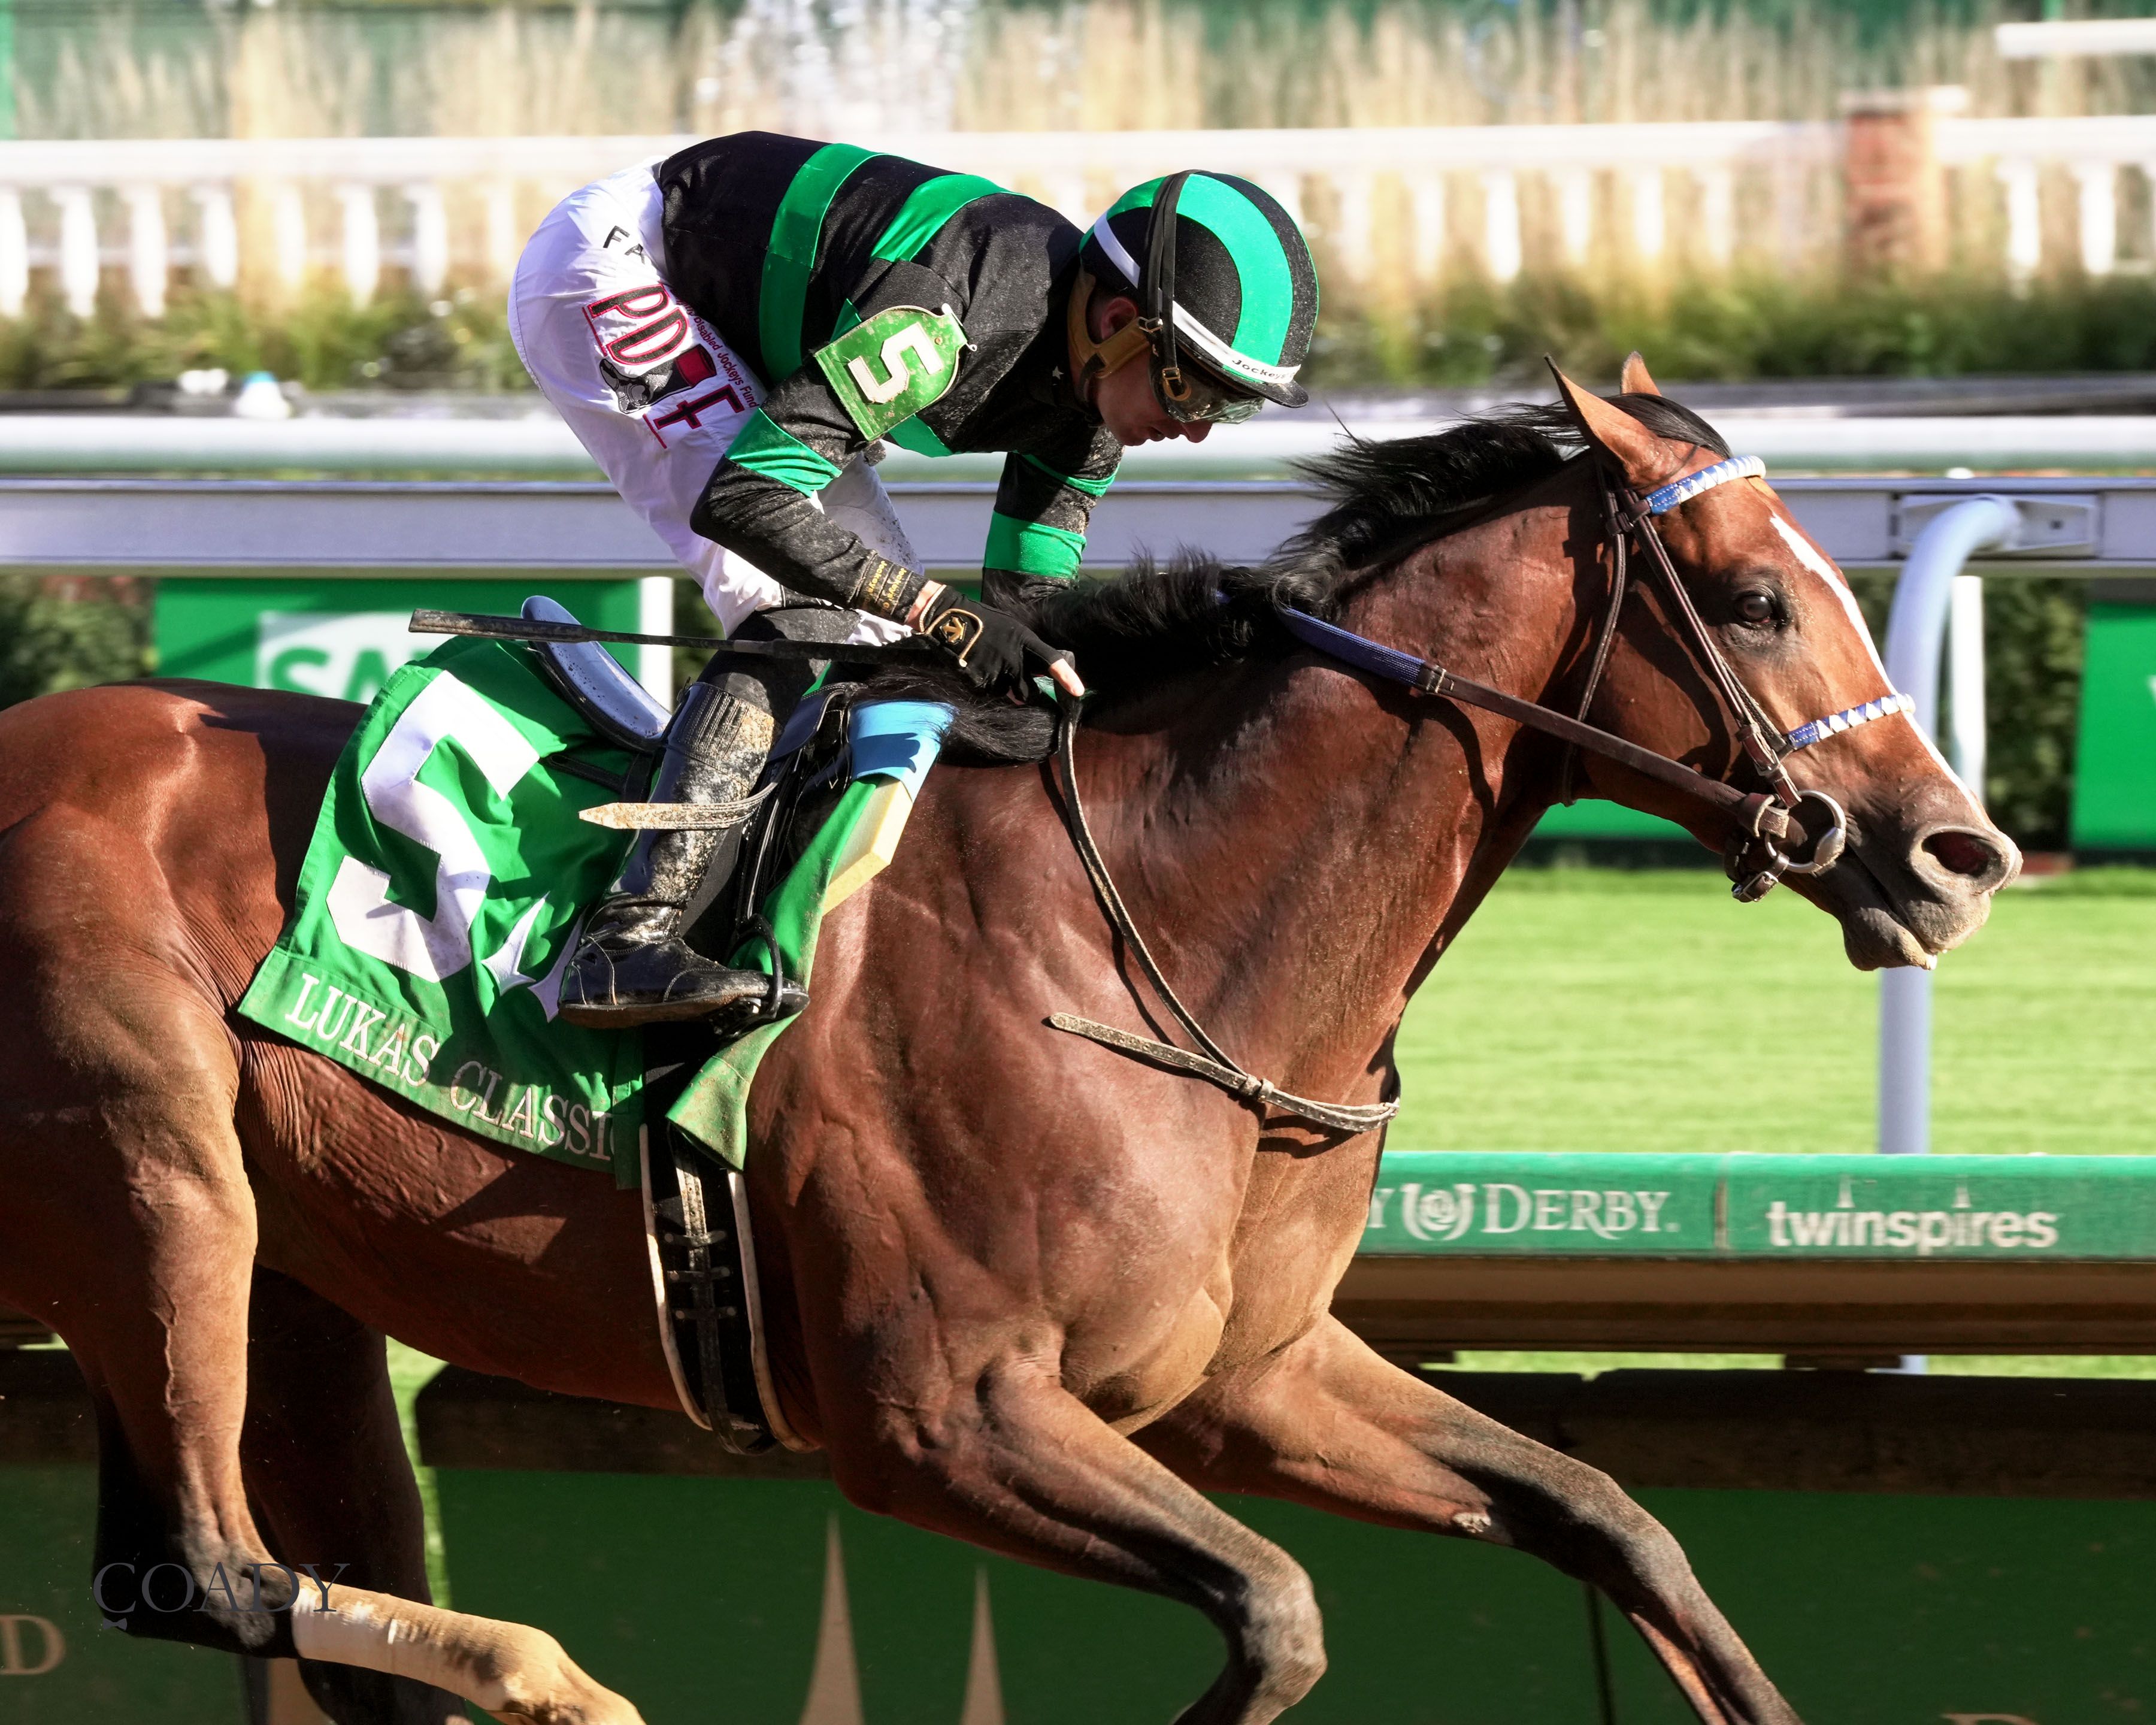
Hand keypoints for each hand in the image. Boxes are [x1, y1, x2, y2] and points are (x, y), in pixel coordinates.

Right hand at [910, 584, 1085, 699]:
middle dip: (1023, 691)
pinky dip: (983, 685)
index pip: (1051, 660)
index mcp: (1024, 640)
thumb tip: (1033, 677)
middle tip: (1011, 679)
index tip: (1079, 691)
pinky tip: (975, 667)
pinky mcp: (979, 681)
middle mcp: (1013, 658)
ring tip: (987, 664)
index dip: (1066, 677)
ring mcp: (996, 671)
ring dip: (1000, 686)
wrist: (948, 620)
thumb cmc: (982, 621)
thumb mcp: (1010, 630)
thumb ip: (1024, 653)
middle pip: (1027, 691)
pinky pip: (987, 692)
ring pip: (1006, 693)